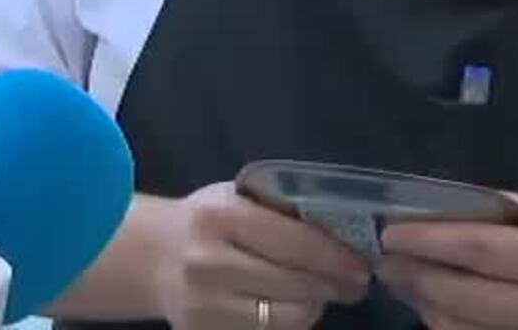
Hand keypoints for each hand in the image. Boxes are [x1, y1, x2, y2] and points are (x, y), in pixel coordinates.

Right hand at [152, 181, 371, 329]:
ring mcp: (205, 307)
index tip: (362, 265)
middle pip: (295, 284)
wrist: (155, 258)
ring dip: (314, 306)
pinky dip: (288, 323)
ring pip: (287, 318)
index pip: (294, 242)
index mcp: (221, 217)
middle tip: (356, 283)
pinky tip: (292, 307)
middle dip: (333, 285)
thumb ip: (280, 211)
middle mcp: (209, 263)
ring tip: (322, 294)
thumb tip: (344, 232)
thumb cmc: (208, 222)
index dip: (335, 257)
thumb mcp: (237, 199)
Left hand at [378, 195, 517, 329]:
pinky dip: (442, 324)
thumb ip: (482, 216)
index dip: (428, 242)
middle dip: (413, 276)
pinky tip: (429, 305)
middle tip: (384, 261)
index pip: (477, 249)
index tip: (390, 235)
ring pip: (458, 327)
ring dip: (421, 302)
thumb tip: (418, 218)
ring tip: (402, 280)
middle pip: (461, 295)